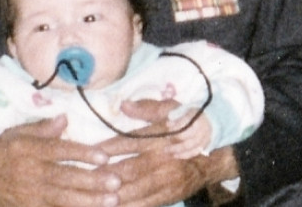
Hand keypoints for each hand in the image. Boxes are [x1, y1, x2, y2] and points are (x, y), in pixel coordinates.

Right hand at [0, 114, 121, 206]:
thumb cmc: (0, 151)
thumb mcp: (16, 132)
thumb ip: (41, 127)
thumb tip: (65, 118)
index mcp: (29, 150)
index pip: (60, 151)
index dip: (83, 154)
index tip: (104, 156)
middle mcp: (31, 173)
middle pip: (66, 178)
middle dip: (93, 181)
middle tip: (116, 181)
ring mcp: (32, 196)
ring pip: (65, 199)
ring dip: (90, 200)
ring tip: (112, 200)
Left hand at [99, 99, 238, 206]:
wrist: (215, 151)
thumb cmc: (187, 125)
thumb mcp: (170, 109)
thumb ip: (146, 108)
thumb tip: (123, 105)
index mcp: (160, 136)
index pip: (130, 142)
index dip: (109, 148)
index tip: (91, 152)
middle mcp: (163, 159)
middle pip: (131, 169)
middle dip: (107, 176)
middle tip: (86, 178)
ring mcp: (167, 180)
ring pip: (137, 189)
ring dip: (115, 195)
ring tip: (95, 196)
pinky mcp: (171, 194)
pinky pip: (148, 203)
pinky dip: (131, 206)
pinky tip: (115, 206)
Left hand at [165, 111, 211, 158]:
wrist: (213, 119)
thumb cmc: (196, 114)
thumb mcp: (188, 111)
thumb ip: (178, 117)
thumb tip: (168, 124)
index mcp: (196, 119)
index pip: (183, 124)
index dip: (174, 126)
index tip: (167, 126)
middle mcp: (200, 130)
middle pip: (186, 137)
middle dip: (174, 139)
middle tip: (165, 141)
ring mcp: (204, 139)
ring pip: (190, 147)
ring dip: (178, 150)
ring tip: (167, 151)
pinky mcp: (205, 145)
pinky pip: (195, 152)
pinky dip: (185, 155)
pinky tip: (176, 155)